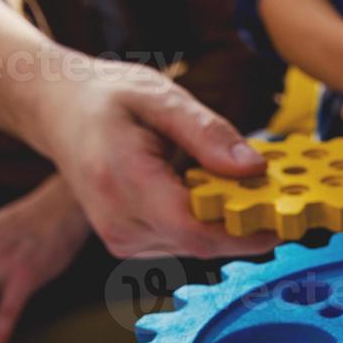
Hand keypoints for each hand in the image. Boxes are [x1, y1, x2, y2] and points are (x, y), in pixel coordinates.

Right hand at [29, 60, 276, 259]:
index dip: (245, 233)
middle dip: (242, 222)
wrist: (59, 112)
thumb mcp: (160, 96)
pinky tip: (205, 190)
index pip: (195, 231)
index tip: (284, 217)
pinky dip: (204, 221)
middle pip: (201, 243)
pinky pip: (182, 242)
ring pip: (195, 247)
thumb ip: (207, 133)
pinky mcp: (129, 244)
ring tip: (235, 181)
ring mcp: (122, 240)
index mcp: (122, 183)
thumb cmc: (108, 98)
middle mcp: (118, 224)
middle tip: (275, 191)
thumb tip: (253, 167)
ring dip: (224, 221)